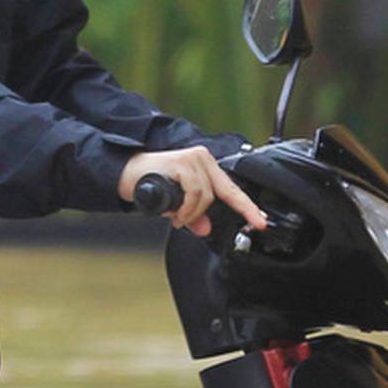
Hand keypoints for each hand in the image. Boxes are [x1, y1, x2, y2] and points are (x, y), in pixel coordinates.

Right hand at [119, 147, 267, 238]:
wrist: (126, 175)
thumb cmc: (151, 185)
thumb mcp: (178, 206)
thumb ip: (194, 216)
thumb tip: (206, 229)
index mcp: (206, 166)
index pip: (232, 189)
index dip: (247, 207)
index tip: (260, 221)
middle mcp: (202, 158)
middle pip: (221, 193)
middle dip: (211, 212)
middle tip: (195, 221)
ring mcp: (192, 159)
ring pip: (206, 196)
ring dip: (191, 213)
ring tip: (176, 217)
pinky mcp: (181, 163)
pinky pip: (194, 193)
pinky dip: (186, 208)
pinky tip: (174, 213)